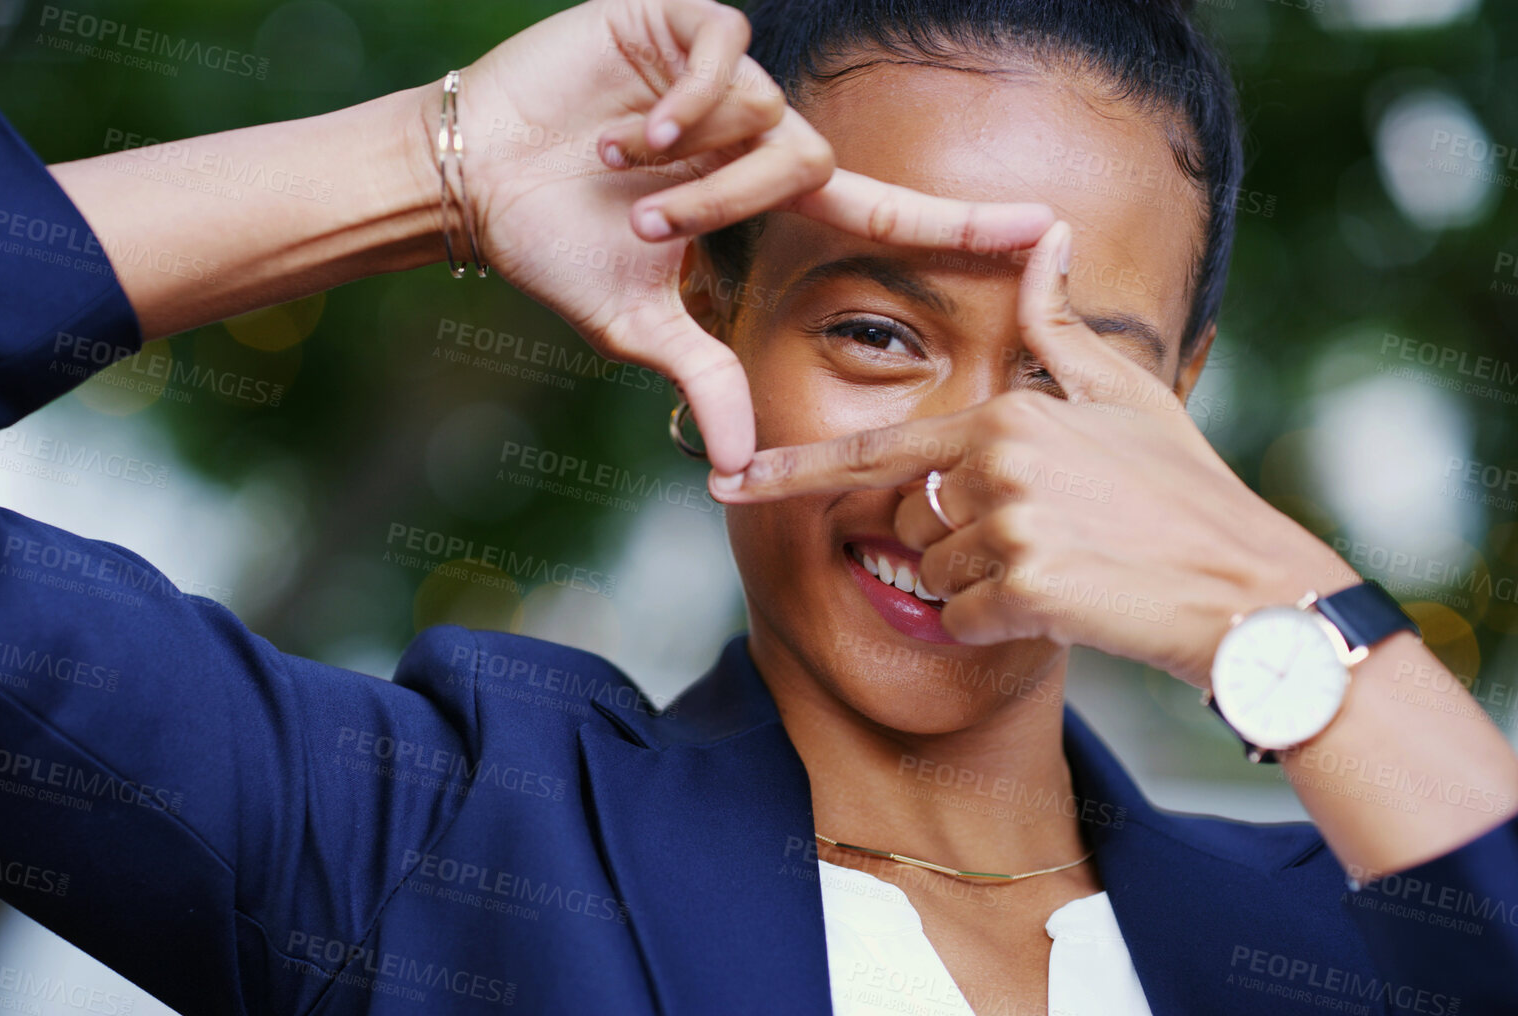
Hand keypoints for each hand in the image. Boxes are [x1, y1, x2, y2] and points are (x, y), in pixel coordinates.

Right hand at [452, 0, 1055, 470]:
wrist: (475, 177)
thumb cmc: (557, 247)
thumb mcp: (637, 323)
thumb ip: (704, 375)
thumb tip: (735, 469)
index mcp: (760, 196)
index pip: (880, 211)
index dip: (958, 223)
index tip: (1042, 229)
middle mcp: (755, 130)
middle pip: (807, 162)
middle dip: (729, 205)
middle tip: (648, 229)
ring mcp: (722, 76)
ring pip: (766, 110)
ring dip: (696, 162)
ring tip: (617, 174)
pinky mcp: (676, 23)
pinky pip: (727, 50)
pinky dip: (688, 95)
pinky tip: (634, 128)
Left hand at [703, 221, 1360, 685]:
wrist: (1247, 586)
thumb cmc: (1185, 494)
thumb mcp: (1127, 396)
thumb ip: (1061, 329)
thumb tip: (1047, 237)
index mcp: (1006, 414)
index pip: (877, 452)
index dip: (793, 472)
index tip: (726, 482)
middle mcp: (997, 462)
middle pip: (910, 522)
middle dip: (954, 543)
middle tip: (1046, 542)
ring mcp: (1007, 526)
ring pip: (932, 575)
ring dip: (981, 587)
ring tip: (1064, 570)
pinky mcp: (1023, 589)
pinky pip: (959, 622)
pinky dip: (993, 629)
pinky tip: (1061, 609)